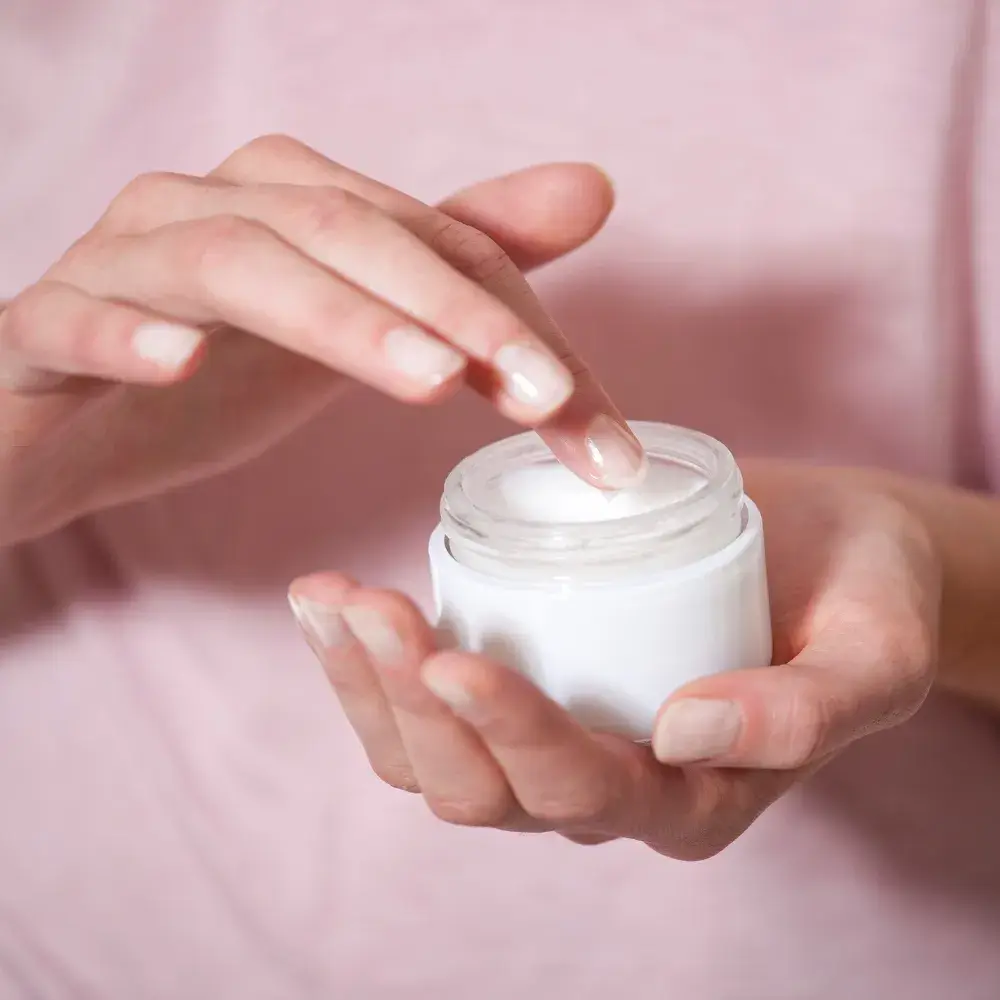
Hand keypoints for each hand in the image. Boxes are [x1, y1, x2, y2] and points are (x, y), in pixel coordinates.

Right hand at [0, 137, 642, 544]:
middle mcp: (211, 207)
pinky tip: (180, 362)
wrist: (59, 428)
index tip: (593, 426)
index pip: (432, 245)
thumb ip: (460, 267)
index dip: (519, 325)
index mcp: (295, 205)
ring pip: (231, 261)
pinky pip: (72, 316)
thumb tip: (591, 190)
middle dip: (454, 311)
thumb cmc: (214, 374)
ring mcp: (121, 263)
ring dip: (334, 315)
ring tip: (428, 377)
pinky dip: (123, 330)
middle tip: (543, 396)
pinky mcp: (40, 329)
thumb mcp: (356, 327)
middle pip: (348, 233)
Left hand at [288, 461, 938, 857]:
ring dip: (367, 685)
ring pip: (429, 758)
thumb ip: (805, 711)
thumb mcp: (872, 655)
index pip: (581, 789)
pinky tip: (331, 602)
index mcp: (686, 796)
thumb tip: (684, 726)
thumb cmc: (862, 602)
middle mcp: (605, 786)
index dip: (514, 734)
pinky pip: (423, 705)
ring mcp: (552, 738)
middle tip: (367, 604)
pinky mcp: (524, 680)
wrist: (830, 553)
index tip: (458, 655)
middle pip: (479, 789)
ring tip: (326, 598)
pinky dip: (368, 662)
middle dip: (414, 704)